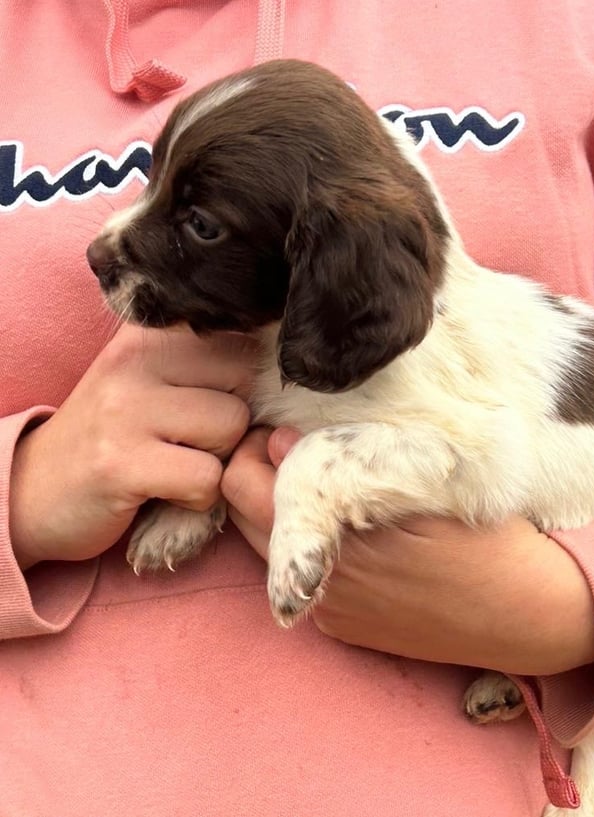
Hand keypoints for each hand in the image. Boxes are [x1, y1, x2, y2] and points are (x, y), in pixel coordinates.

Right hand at [9, 324, 254, 569]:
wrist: (34, 488)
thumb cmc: (113, 434)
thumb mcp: (151, 378)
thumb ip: (204, 359)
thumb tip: (280, 354)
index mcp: (148, 332)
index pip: (240, 338)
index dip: (242, 381)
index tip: (211, 402)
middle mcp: (135, 359)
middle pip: (244, 382)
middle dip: (232, 421)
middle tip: (189, 440)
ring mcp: (125, 409)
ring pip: (231, 426)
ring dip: (217, 459)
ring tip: (176, 464)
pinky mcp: (121, 463)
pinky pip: (207, 477)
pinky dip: (199, 496)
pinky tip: (167, 491)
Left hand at [223, 427, 593, 675]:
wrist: (527, 611)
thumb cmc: (485, 536)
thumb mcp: (424, 484)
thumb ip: (343, 463)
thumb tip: (280, 440)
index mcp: (331, 542)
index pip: (243, 487)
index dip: (253, 449)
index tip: (282, 428)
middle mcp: (317, 585)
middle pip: (244, 519)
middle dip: (259, 478)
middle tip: (297, 449)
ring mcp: (330, 613)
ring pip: (267, 548)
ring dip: (279, 512)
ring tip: (324, 484)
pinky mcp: (346, 629)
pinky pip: (301, 578)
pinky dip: (306, 546)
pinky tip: (350, 527)